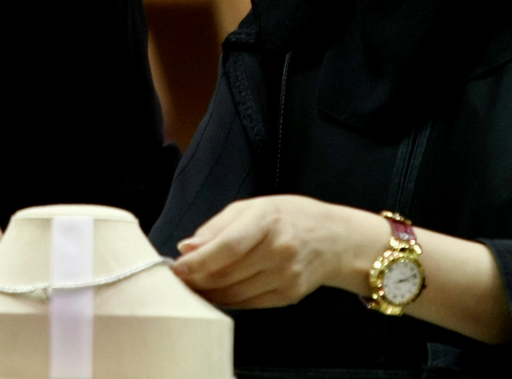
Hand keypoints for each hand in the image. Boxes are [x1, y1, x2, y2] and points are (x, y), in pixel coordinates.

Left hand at [172, 195, 385, 308]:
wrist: (335, 239)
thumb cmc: (289, 217)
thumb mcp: (253, 207)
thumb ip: (217, 226)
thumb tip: (186, 248)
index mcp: (268, 219)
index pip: (227, 246)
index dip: (198, 261)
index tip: (176, 268)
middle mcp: (279, 249)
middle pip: (228, 273)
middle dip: (197, 280)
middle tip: (177, 280)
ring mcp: (286, 275)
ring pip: (235, 294)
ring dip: (208, 294)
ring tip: (192, 287)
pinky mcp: (289, 295)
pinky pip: (249, 304)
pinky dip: (227, 301)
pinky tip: (215, 294)